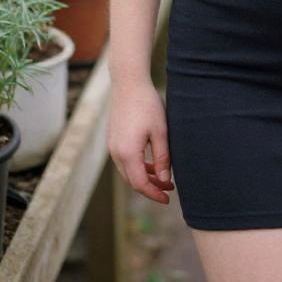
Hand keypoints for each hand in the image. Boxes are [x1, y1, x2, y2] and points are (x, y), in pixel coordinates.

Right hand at [107, 77, 174, 204]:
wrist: (128, 82)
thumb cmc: (147, 105)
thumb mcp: (161, 132)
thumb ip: (162, 158)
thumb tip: (164, 180)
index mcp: (127, 153)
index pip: (140, 184)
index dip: (154, 194)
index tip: (167, 199)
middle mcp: (115, 153)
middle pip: (132, 180)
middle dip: (150, 187)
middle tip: (169, 189)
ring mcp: (112, 145)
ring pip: (128, 171)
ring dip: (144, 177)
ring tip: (164, 177)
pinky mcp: (113, 138)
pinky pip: (124, 160)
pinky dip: (137, 166)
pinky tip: (151, 163)